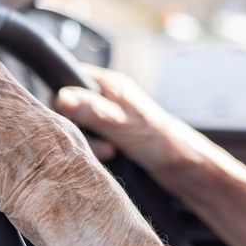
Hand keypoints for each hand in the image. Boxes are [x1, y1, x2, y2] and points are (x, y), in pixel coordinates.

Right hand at [55, 64, 191, 173]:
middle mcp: (108, 98)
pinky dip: (95, 152)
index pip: (70, 78)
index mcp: (111, 85)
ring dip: (88, 143)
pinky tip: (109, 159)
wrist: (186, 168)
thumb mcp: (120, 124)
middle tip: (97, 142)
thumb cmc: (160, 141)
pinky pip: (91, 142)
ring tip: (109, 153)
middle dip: (77, 127)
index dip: (60, 97)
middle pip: (71, 107)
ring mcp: (110, 118)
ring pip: (80, 127)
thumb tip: (60, 97)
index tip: (62, 118)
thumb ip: (90, 111)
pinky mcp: (113, 138)